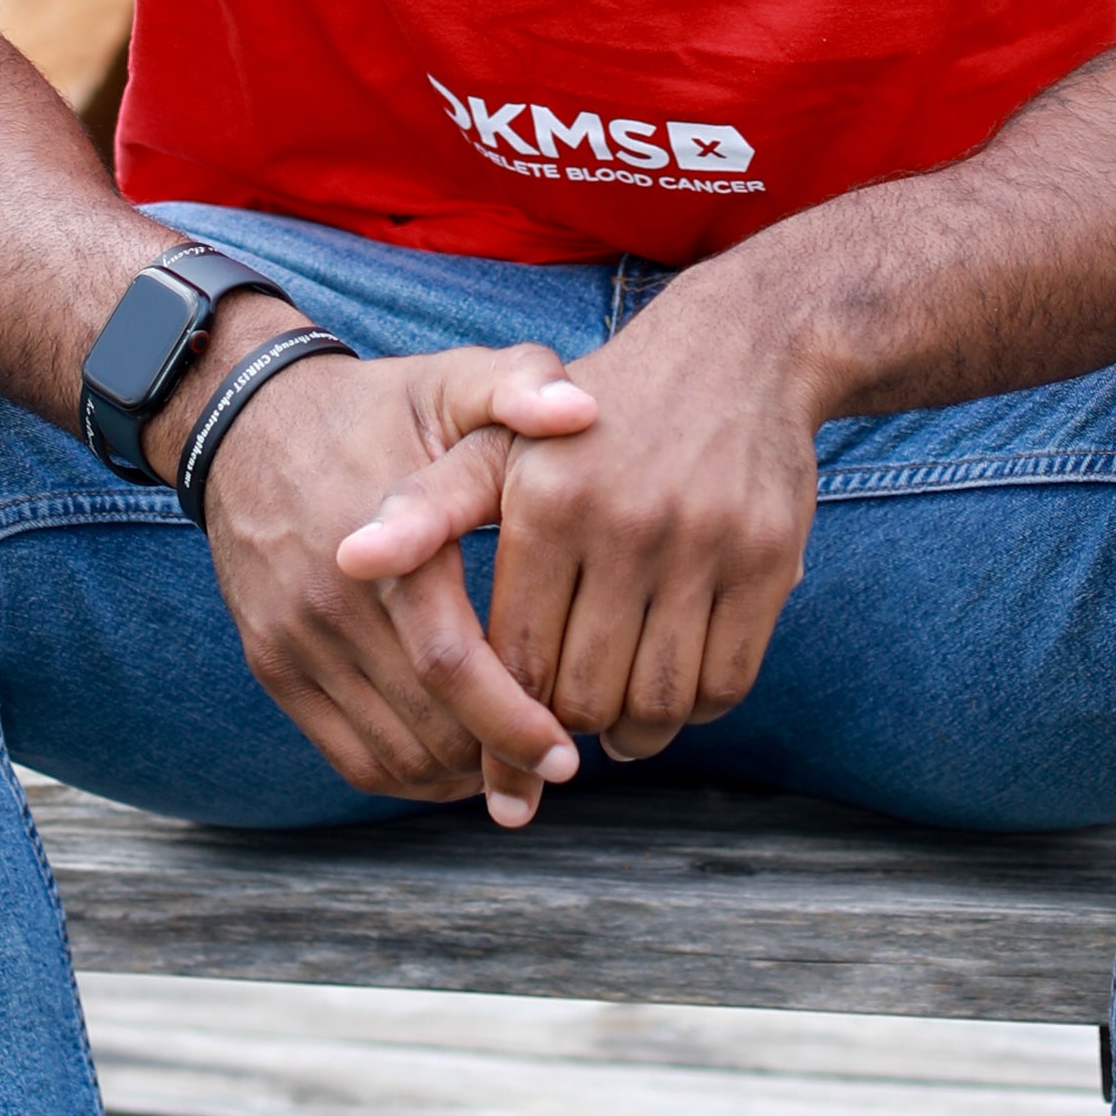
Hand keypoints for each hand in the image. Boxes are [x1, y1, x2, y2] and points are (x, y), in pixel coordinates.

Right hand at [201, 337, 601, 822]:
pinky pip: (345, 754)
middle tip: (553, 766)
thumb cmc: (374, 407)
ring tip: (510, 766)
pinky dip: (405, 776)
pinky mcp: (272, 663)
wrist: (245, 420)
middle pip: (428, 723)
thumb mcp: (449, 380)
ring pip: (390, 753)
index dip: (514, 722)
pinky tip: (451, 764)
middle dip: (497, 760)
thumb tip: (582, 413)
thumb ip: (519, 387)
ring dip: (455, 776)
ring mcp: (295, 639)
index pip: (454, 664)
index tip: (566, 754)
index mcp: (391, 542)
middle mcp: (334, 601)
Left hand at [338, 274, 820, 767]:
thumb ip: (424, 506)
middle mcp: (623, 519)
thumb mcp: (499, 441)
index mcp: (546, 499)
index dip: (505, 726)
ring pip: (658, 700)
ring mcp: (702, 540)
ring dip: (634, 737)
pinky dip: (696, 712)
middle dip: (566, 736)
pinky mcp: (767, 557)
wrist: (734, 353)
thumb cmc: (594, 417)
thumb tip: (348, 557)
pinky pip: (726, 681)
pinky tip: (672, 699)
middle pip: (585, 693)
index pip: (516, 660)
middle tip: (559, 741)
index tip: (503, 762)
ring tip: (615, 732)